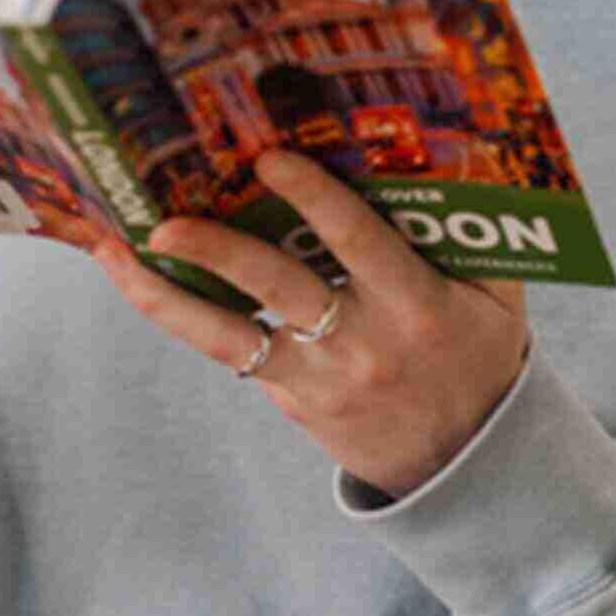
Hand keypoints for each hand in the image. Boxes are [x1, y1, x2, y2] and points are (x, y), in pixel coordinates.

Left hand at [96, 151, 529, 496]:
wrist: (470, 465)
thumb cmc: (481, 356)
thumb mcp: (496, 295)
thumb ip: (469, 231)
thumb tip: (447, 150)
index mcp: (415, 304)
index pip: (358, 242)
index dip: (313, 198)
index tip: (269, 160)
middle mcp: (360, 342)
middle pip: (278, 288)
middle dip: (218, 252)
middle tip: (165, 221)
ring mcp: (319, 377)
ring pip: (232, 334)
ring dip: (169, 293)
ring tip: (118, 252)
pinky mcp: (293, 399)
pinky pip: (231, 354)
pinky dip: (182, 316)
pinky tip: (140, 282)